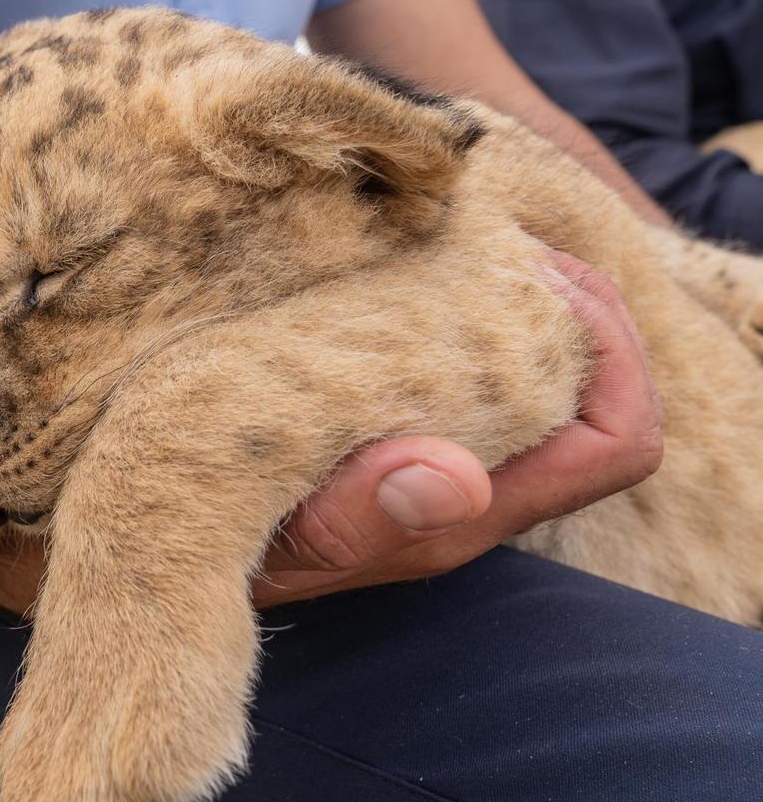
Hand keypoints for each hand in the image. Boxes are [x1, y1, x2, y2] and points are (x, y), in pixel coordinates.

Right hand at [254, 249, 662, 604]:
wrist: (185, 555)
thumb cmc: (230, 551)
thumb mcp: (287, 536)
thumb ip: (367, 515)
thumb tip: (460, 479)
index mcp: (472, 514)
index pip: (616, 444)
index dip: (616, 361)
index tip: (547, 289)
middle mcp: (474, 492)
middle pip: (595, 401)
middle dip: (577, 313)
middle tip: (511, 246)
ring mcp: (440, 468)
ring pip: (540, 384)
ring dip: (526, 311)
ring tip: (469, 249)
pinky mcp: (399, 443)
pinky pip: (475, 377)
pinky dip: (468, 321)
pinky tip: (413, 284)